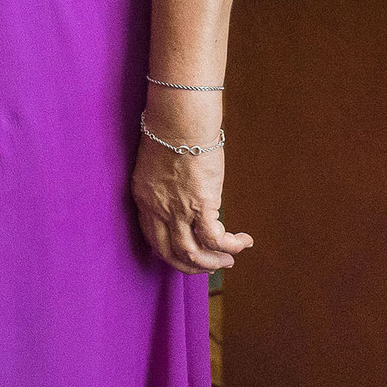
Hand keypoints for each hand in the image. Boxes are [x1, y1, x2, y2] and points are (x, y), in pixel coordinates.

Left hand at [130, 104, 251, 272]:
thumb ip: (166, 186)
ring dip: (212, 263)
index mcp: (143, 198)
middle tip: (211, 266)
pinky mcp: (201, 205)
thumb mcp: (158, 165)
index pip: (153, 238)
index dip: (171, 253)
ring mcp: (177, 210)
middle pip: (169, 254)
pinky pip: (215, 238)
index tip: (187, 256)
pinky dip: (230, 246)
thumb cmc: (171, 131)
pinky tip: (243, 241)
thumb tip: (185, 196)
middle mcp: (157, 209)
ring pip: (192, 254)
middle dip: (191, 266)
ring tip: (229, 260)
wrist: (180, 120)